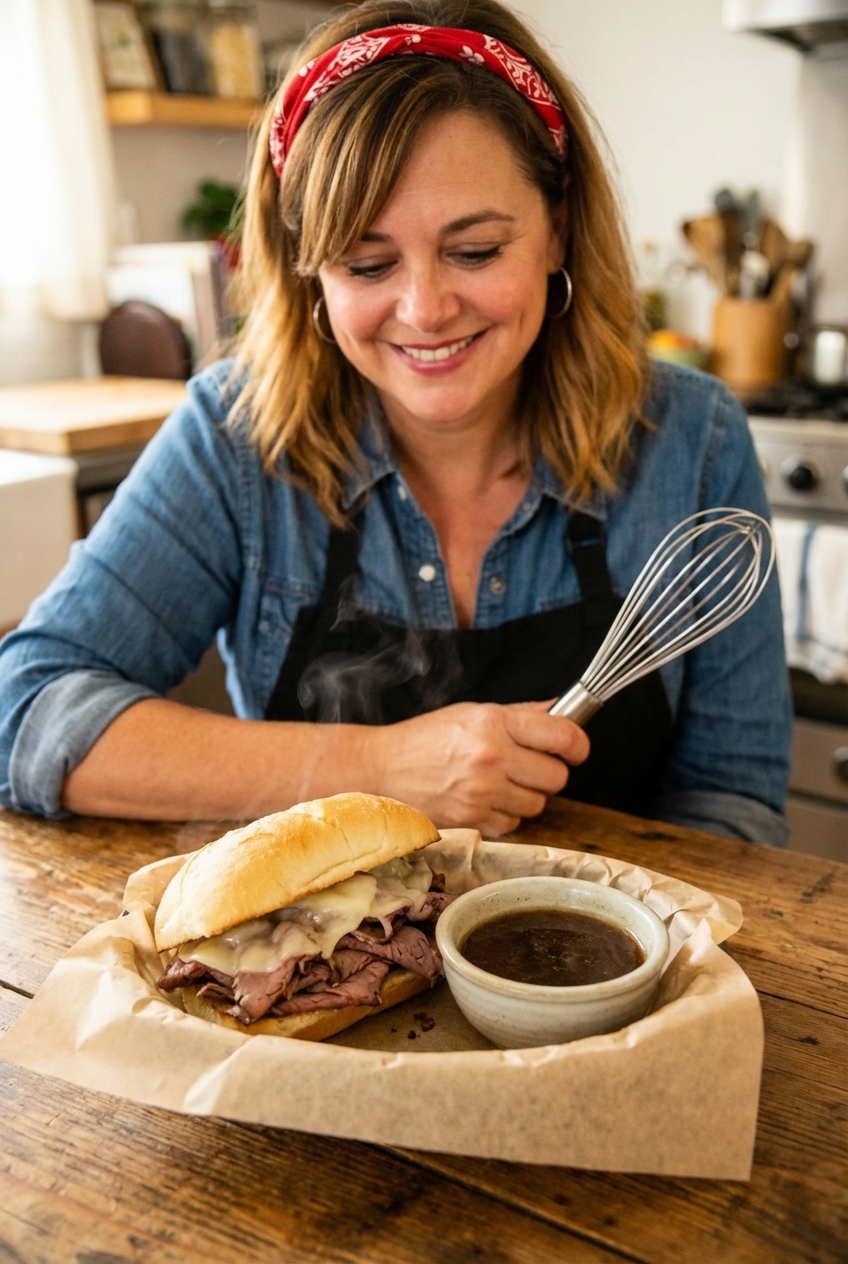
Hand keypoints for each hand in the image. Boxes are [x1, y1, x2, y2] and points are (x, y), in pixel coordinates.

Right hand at [365, 700, 589, 836]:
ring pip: (538, 804)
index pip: (562, 735)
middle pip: (557, 777)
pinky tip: (484, 799)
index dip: (578, 745)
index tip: (574, 749)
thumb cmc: (423, 740)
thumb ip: (519, 715)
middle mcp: (491, 757)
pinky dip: (505, 814)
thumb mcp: (470, 713)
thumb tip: (559, 711)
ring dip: (526, 796)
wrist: (379, 770)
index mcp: (493, 723)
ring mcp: (482, 792)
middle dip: (548, 773)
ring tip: (500, 782)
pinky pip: (513, 823)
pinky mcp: (473, 820)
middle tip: (527, 765)